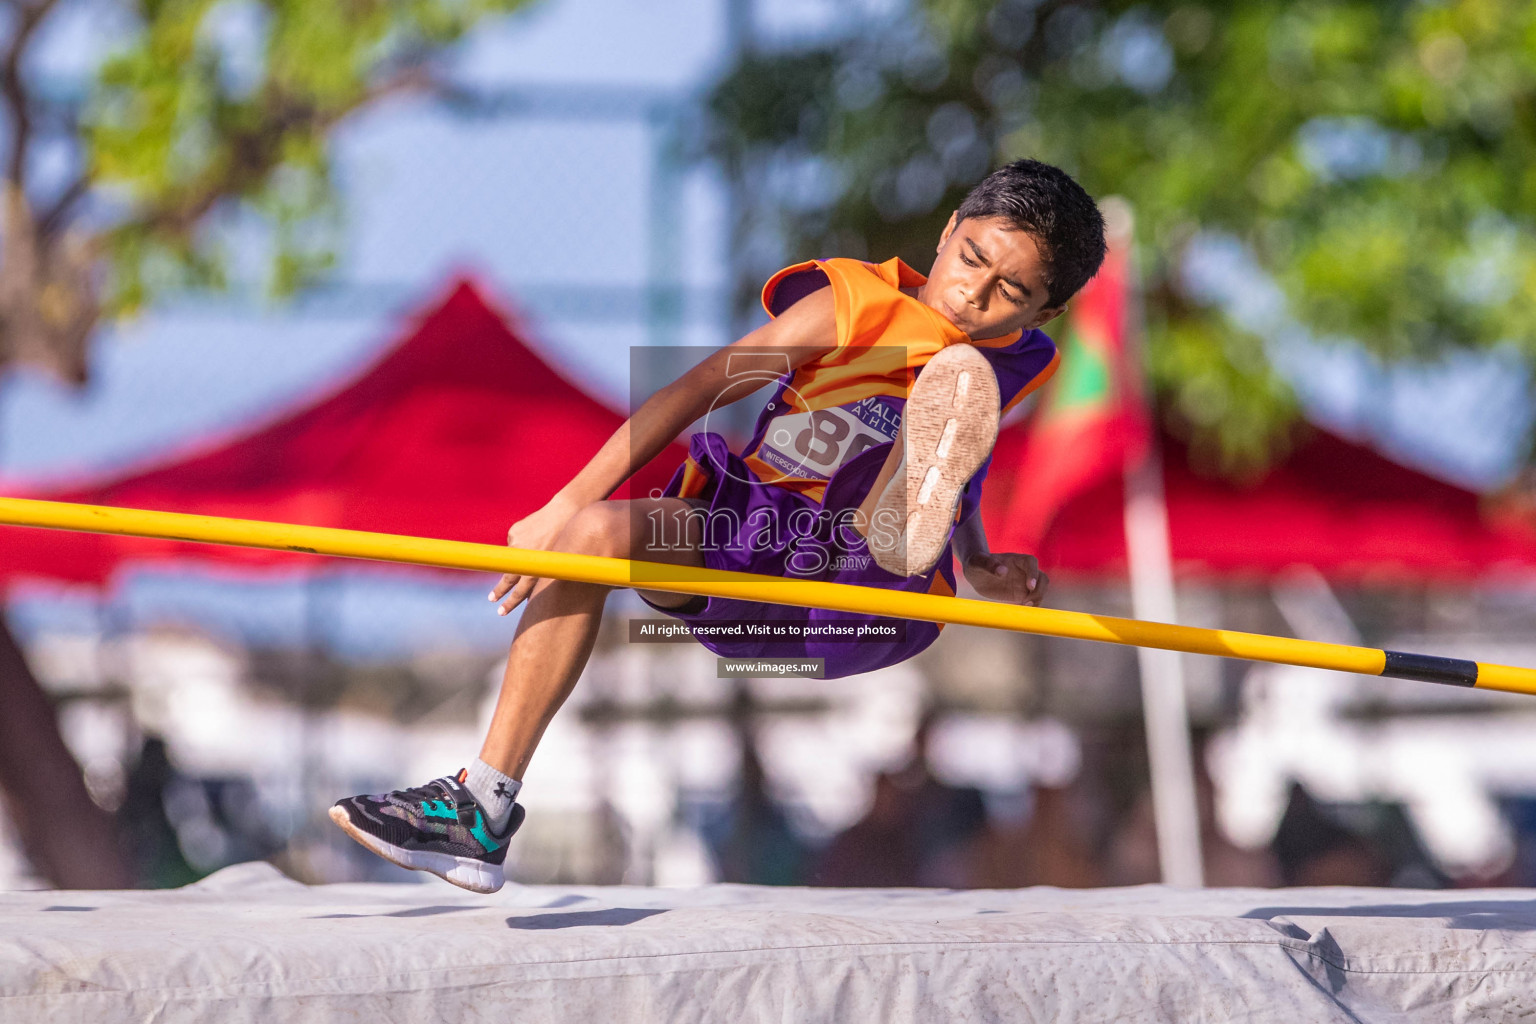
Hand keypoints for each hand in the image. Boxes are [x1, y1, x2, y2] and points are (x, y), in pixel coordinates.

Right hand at [488, 498, 578, 616]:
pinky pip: (516, 543)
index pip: (520, 591)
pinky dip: (524, 542)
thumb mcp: (558, 564)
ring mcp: (516, 544)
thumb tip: (531, 594)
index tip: (501, 612)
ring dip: (520, 558)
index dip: (510, 603)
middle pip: (507, 579)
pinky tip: (537, 533)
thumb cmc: (568, 541)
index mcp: (537, 568)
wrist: (566, 512)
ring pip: (513, 558)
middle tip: (491, 600)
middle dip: (500, 591)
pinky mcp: (514, 532)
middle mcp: (523, 558)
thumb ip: (544, 578)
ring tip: (540, 545)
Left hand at [962, 551, 1047, 605]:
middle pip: (1042, 578)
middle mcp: (1024, 571)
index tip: (1029, 586)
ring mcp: (1024, 583)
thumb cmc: (977, 562)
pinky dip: (1031, 607)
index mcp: (1016, 559)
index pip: (1032, 562)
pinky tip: (1023, 612)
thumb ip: (989, 565)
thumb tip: (1003, 572)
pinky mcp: (1020, 595)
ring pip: (1040, 590)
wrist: (975, 574)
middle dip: (1039, 590)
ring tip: (1026, 607)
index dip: (1033, 573)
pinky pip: (1032, 601)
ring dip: (1037, 599)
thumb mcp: (979, 562)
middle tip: (1028, 601)